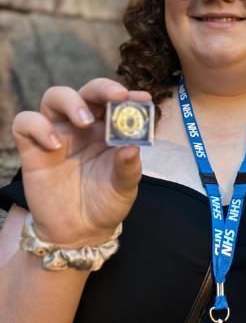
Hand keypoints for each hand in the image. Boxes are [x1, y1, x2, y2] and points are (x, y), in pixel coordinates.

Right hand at [12, 79, 150, 246]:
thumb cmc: (105, 204)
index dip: (128, 95)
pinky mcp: (33, 149)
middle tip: (116, 97)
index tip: (142, 98)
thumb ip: (128, 167)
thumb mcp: (124, 188)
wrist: (80, 233)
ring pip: (54, 97)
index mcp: (107, 130)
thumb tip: (132, 147)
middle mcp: (82, 127)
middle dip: (102, 88)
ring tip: (84, 121)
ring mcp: (57, 134)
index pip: (115, 102)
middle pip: (87, 92)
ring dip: (70, 101)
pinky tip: (54, 145)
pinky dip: (38, 126)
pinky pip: (25, 122)